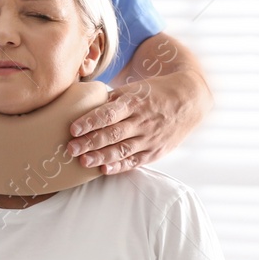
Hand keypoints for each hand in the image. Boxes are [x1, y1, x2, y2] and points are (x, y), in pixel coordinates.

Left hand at [65, 72, 202, 174]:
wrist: (188, 99)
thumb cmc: (151, 93)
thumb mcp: (133, 89)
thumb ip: (109, 100)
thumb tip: (78, 106)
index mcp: (134, 102)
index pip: (109, 113)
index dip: (90, 122)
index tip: (73, 129)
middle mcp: (142, 121)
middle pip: (112, 133)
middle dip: (90, 142)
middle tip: (70, 149)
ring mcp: (149, 137)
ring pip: (122, 149)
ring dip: (101, 156)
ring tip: (83, 161)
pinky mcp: (155, 151)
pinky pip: (135, 161)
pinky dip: (120, 166)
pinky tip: (104, 169)